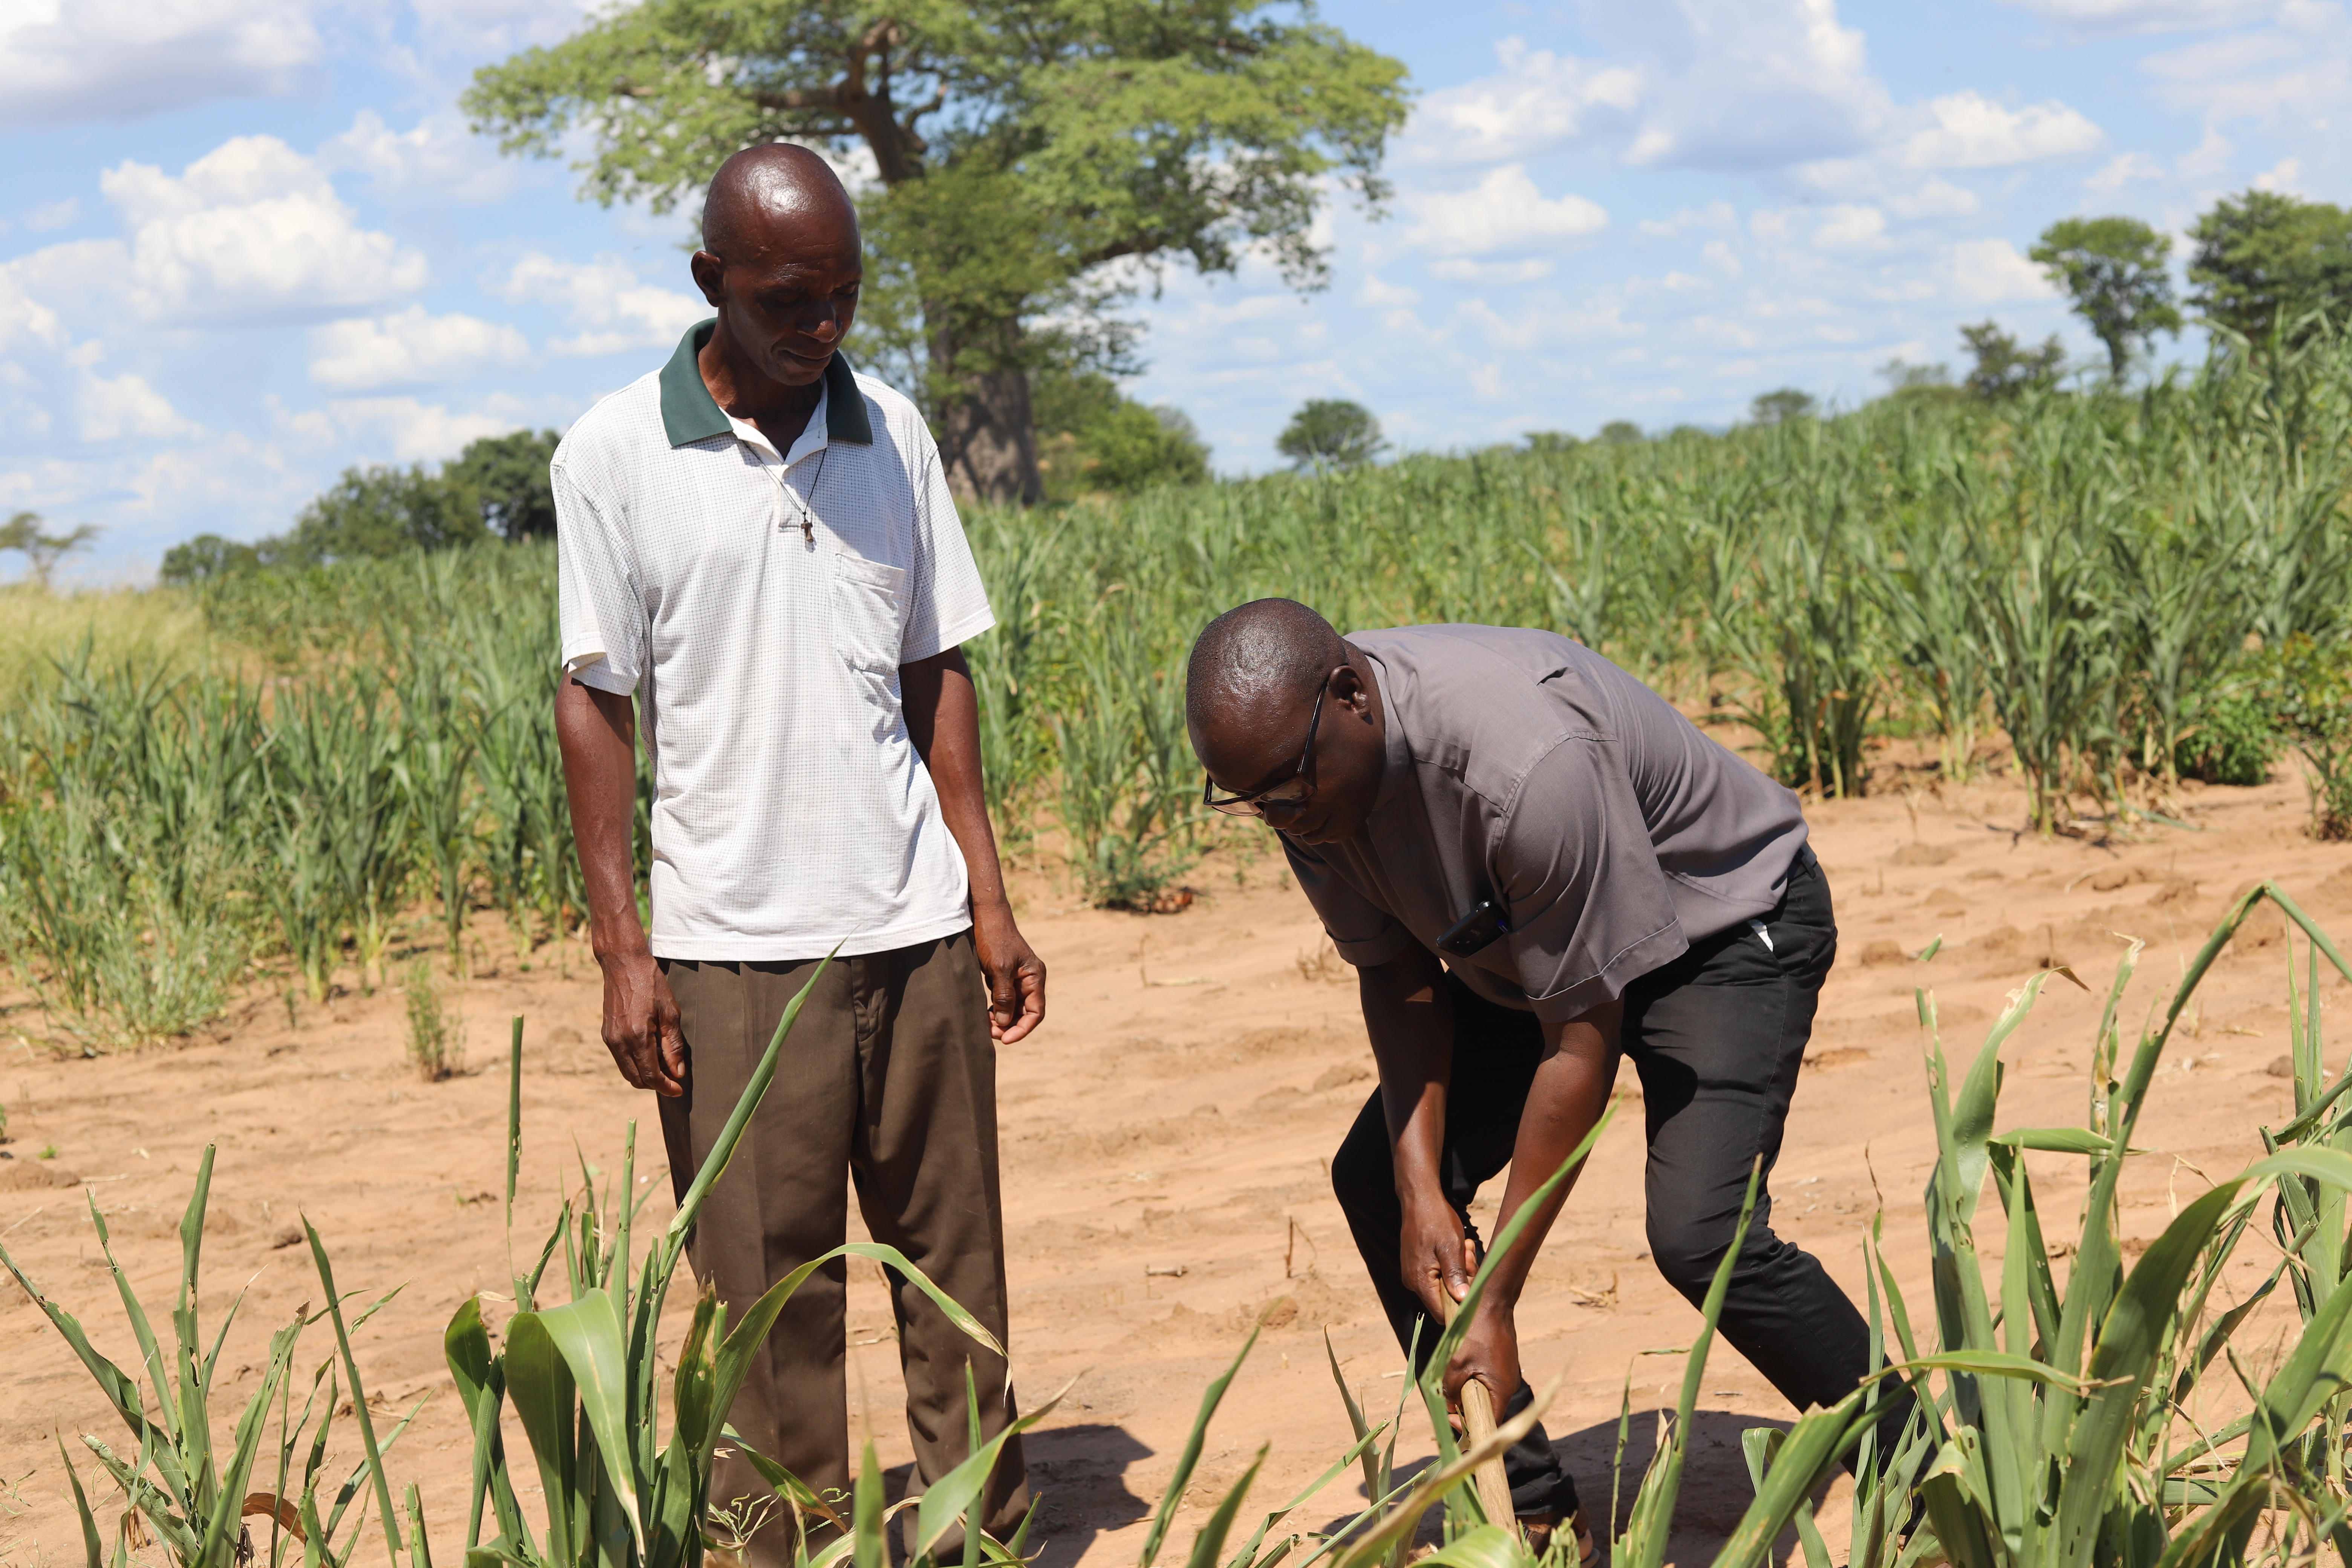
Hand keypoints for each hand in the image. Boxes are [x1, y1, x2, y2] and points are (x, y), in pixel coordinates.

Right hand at [599, 947, 685, 1095]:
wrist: (623, 963)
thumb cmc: (651, 983)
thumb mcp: (670, 1013)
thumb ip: (673, 1045)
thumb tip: (677, 1072)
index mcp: (636, 1036)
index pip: (650, 1075)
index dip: (666, 1087)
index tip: (679, 1089)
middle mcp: (619, 1041)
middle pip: (636, 1079)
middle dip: (656, 1084)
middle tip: (673, 1080)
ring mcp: (610, 1039)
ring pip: (627, 1072)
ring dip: (645, 1076)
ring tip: (664, 1068)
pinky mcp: (606, 1034)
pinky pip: (621, 1059)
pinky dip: (635, 1064)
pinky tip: (650, 1055)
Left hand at [972, 900, 1046, 1043]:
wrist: (984, 914)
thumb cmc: (993, 938)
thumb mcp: (999, 968)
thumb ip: (1004, 996)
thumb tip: (1004, 1023)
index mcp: (1034, 977)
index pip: (1036, 1012)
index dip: (1022, 1029)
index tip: (1005, 1039)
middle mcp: (1029, 979)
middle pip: (1025, 1013)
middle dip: (1010, 1026)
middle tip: (990, 1033)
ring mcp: (1017, 978)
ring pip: (1013, 1008)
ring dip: (1002, 1020)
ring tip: (985, 1026)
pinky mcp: (1004, 976)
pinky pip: (1004, 999)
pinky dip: (996, 1010)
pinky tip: (984, 1015)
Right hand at [1401, 1193, 1474, 1329]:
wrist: (1419, 1198)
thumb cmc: (1436, 1220)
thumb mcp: (1451, 1247)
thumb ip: (1455, 1276)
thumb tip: (1462, 1300)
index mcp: (1419, 1281)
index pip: (1442, 1312)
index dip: (1461, 1307)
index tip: (1473, 1286)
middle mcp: (1412, 1282)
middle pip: (1445, 1298)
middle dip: (1462, 1281)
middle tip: (1469, 1257)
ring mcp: (1413, 1273)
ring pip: (1444, 1284)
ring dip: (1458, 1269)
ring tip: (1463, 1248)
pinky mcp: (1416, 1265)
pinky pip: (1438, 1273)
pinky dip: (1450, 1263)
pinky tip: (1455, 1247)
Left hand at [1446, 1297, 1522, 1416]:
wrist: (1491, 1301)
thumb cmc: (1474, 1331)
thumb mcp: (1456, 1363)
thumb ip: (1450, 1389)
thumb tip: (1448, 1406)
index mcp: (1502, 1390)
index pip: (1489, 1424)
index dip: (1470, 1429)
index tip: (1451, 1421)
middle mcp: (1509, 1385)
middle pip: (1487, 1411)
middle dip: (1466, 1411)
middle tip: (1447, 1405)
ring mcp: (1506, 1373)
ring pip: (1486, 1394)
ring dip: (1467, 1394)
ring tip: (1451, 1387)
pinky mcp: (1502, 1363)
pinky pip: (1487, 1381)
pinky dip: (1473, 1381)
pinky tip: (1460, 1372)